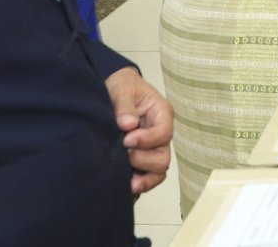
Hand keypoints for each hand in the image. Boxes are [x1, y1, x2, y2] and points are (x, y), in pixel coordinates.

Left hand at [104, 67, 172, 197]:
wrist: (113, 91)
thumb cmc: (122, 86)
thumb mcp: (122, 88)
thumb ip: (124, 105)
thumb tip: (128, 124)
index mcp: (161, 114)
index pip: (164, 133)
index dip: (148, 140)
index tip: (127, 139)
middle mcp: (160, 134)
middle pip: (163, 157)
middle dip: (144, 161)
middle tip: (125, 156)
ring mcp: (151, 149)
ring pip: (157, 172)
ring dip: (144, 179)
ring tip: (127, 184)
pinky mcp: (140, 160)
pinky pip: (145, 178)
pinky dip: (137, 185)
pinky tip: (124, 190)